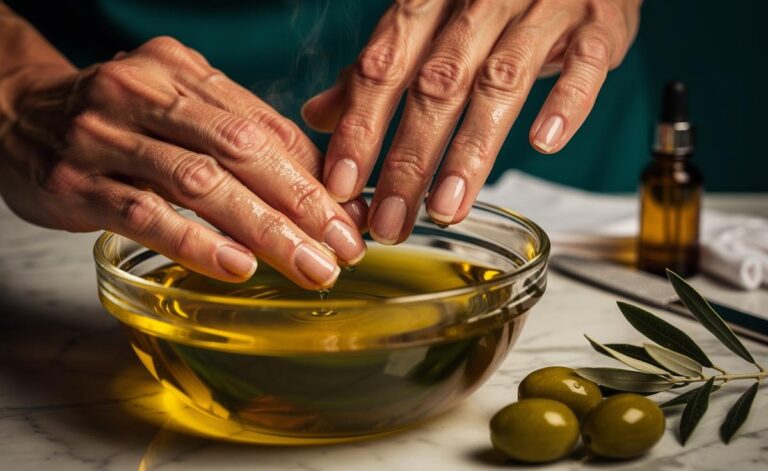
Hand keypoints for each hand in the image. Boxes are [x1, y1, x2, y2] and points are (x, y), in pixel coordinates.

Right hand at [0, 37, 367, 288]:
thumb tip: (317, 182)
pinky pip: (144, 214)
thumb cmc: (115, 118)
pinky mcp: (75, 183)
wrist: (14, 113)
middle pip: (241, 149)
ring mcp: (106, 137)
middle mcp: (145, 94)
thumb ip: (242, 133)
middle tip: (344, 250)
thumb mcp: (178, 107)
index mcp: (182, 72)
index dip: (315, 175)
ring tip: (308, 266)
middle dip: (301, 204)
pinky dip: (194, 242)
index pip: (265, 125)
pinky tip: (237, 266)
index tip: (351, 218)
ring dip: (263, 229)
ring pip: (199, 183)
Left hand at [302, 0, 640, 242]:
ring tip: (447, 206)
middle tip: (392, 220)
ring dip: (472, 149)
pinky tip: (544, 144)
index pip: (384, 66)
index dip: (360, 126)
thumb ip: (379, 66)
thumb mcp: (429, 19)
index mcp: (429, 0)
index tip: (343, 184)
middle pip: (437, 84)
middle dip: (410, 158)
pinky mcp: (596, 20)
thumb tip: (319, 114)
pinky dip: (565, 102)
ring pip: (501, 81)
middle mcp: (478, 1)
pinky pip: (583, 61)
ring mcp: (540, 7)